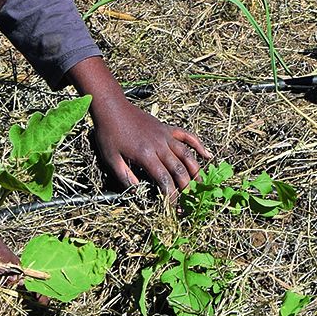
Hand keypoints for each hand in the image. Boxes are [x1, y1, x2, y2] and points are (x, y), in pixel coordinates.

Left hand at [89, 93, 211, 196]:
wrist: (112, 108)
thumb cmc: (109, 134)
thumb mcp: (111, 159)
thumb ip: (125, 178)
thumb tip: (138, 193)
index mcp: (145, 155)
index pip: (164, 179)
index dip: (171, 195)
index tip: (174, 207)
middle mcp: (159, 145)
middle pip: (178, 169)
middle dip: (186, 187)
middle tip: (189, 200)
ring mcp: (165, 135)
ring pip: (186, 154)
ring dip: (195, 170)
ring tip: (201, 184)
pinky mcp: (167, 128)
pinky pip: (187, 135)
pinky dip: (198, 144)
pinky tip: (206, 154)